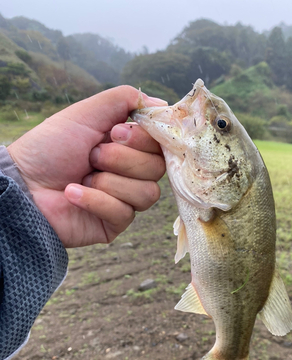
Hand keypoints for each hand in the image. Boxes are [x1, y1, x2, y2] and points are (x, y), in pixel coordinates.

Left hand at [7, 86, 165, 246]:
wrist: (23, 184)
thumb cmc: (50, 148)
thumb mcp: (86, 113)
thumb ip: (124, 99)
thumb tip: (162, 105)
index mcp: (129, 147)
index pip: (161, 144)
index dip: (143, 139)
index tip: (115, 132)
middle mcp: (132, 173)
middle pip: (157, 168)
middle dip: (121, 159)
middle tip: (92, 156)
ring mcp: (125, 199)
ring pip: (147, 193)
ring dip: (108, 181)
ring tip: (82, 176)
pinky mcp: (115, 224)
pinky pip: (124, 213)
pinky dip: (95, 200)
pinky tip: (72, 193)